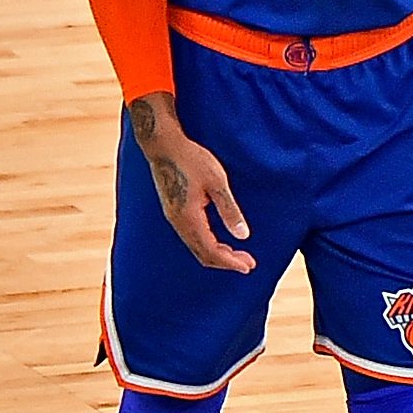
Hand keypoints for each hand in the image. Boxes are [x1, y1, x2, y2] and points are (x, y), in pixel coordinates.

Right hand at [131, 97, 253, 272]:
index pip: (211, 251)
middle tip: (248, 262)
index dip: (231, 262)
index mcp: (189, 218)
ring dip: (217, 254)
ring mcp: (173, 218)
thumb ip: (230, 210)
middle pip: (202, 254)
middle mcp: (178, 222)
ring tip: (237, 254)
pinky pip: (191, 238)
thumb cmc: (191, 159)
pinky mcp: (173, 211)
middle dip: (226, 262)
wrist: (163, 145)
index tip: (249, 266)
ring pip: (196, 247)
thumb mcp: (218, 183)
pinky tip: (218, 240)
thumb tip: (243, 236)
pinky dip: (207, 244)